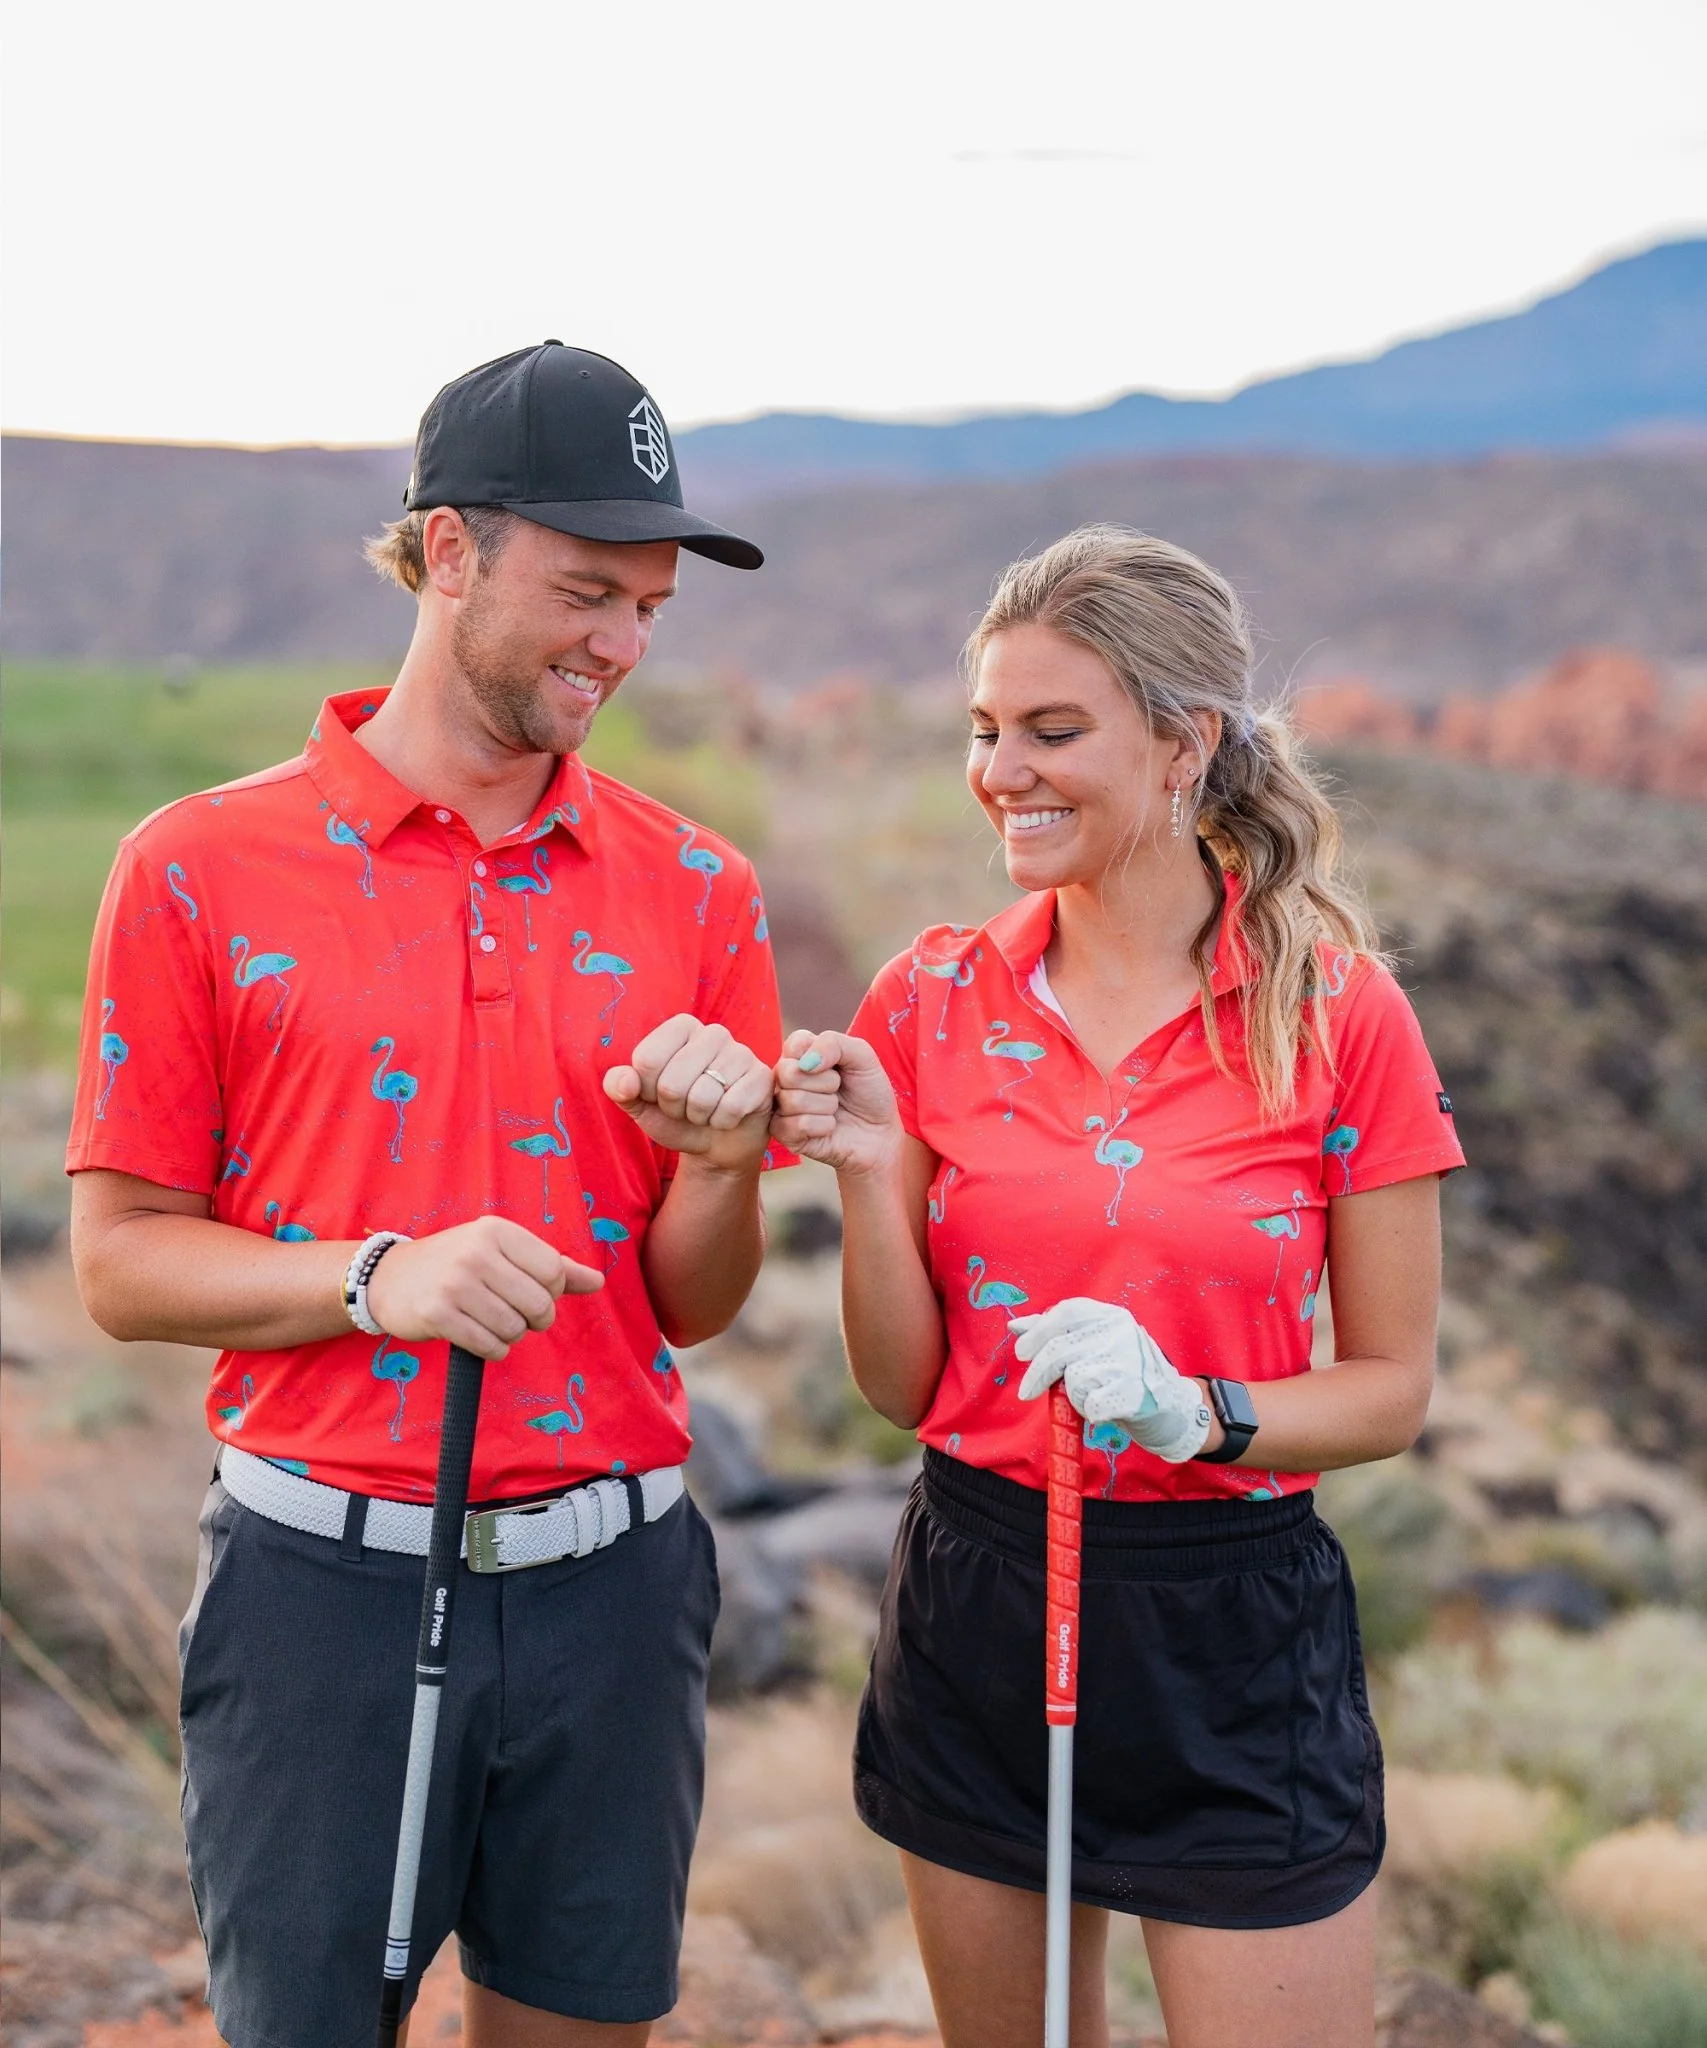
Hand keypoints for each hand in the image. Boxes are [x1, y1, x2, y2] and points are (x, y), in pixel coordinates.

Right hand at [365, 1216, 603, 1361]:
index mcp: (497, 1231)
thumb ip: (553, 1268)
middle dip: (536, 1320)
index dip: (552, 1293)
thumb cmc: (456, 1265)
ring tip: (493, 1325)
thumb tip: (599, 1282)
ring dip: (511, 1337)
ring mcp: (455, 1283)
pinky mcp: (438, 1314)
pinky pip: (489, 1346)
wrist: (389, 1279)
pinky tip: (480, 1339)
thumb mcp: (502, 1254)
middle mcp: (477, 1252)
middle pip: (539, 1303)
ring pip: (515, 1328)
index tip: (533, 1294)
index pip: (554, 1271)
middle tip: (518, 1318)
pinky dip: (493, 1351)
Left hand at [603, 1015, 772, 1173]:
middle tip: (686, 1108)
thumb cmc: (677, 1117)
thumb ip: (620, 1088)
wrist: (717, 1143)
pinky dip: (723, 1122)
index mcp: (680, 1027)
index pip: (646, 1060)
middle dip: (674, 1108)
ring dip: (699, 1117)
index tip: (660, 1095)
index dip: (647, 1091)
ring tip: (707, 1111)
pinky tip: (728, 1116)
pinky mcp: (761, 1077)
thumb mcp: (640, 1105)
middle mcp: (713, 1032)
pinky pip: (730, 1108)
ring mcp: (741, 1053)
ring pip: (702, 1097)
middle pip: (672, 1082)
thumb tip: (625, 1080)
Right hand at [771, 1030, 903, 1177]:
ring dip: (828, 1106)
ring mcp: (782, 1106)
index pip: (794, 1044)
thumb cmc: (869, 1092)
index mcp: (800, 1055)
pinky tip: (830, 1126)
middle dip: (826, 1083)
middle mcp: (785, 1079)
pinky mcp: (785, 1134)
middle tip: (838, 1090)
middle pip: (788, 1072)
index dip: (821, 1055)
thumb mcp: (862, 1057)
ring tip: (835, 1109)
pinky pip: (799, 1125)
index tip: (837, 1066)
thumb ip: (834, 1043)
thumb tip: (805, 1062)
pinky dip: (824, 1125)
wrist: (880, 1133)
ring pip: (794, 1100)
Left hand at [1012, 1297, 1211, 1462]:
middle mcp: (1121, 1333)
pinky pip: (1090, 1404)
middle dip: (1037, 1373)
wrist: (1173, 1406)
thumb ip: (1057, 1333)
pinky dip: (1090, 1412)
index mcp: (1111, 1316)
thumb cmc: (1124, 1373)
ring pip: (1074, 1379)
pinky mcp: (1133, 1393)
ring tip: (1094, 1395)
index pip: (1067, 1312)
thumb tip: (1015, 1327)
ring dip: (1074, 1395)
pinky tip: (1105, 1408)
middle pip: (1061, 1348)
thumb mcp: (1095, 1344)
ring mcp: (1129, 1362)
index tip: (1022, 1352)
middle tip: (1026, 1392)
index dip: (1039, 1331)